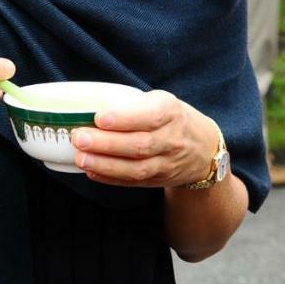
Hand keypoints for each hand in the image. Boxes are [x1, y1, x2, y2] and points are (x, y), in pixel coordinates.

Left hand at [69, 90, 218, 187]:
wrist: (204, 148)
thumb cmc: (172, 118)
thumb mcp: (161, 101)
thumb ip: (133, 103)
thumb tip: (88, 104)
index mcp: (171, 112)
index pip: (150, 117)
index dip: (124, 119)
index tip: (99, 117)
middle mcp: (172, 139)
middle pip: (140, 145)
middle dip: (107, 144)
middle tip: (80, 138)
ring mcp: (167, 163)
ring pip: (137, 168)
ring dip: (106, 165)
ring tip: (81, 158)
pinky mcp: (159, 180)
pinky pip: (134, 182)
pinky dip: (111, 179)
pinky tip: (91, 172)